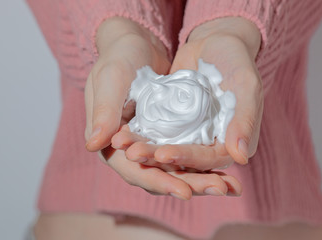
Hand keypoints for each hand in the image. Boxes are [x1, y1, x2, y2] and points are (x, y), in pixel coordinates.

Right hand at [84, 17, 241, 198]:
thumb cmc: (119, 57)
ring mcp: (149, 142)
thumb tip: (93, 146)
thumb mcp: (111, 79)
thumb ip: (103, 111)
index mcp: (109, 143)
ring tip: (228, 185)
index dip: (159, 182)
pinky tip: (223, 167)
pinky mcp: (165, 134)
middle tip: (219, 189)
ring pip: (174, 168)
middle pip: (159, 175)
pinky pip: (184, 152)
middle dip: (189, 184)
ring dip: (200, 178)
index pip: (134, 171)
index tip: (185, 192)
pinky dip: (201, 161)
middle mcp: (129, 150)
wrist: (136, 43)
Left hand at [112, 17, 263, 170]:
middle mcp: (211, 144)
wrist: (215, 42)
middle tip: (133, 153)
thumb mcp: (245, 86)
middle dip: (158, 158)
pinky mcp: (174, 124)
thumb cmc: (236, 60)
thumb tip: (241, 158)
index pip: (208, 159)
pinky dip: (141, 133)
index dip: (186, 158)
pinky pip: (157, 132)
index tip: (162, 154)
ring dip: (145, 149)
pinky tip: (122, 132)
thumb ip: (244, 120)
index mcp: (232, 143)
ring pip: (166, 148)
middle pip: (183, 160)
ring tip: (121, 144)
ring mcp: (191, 135)